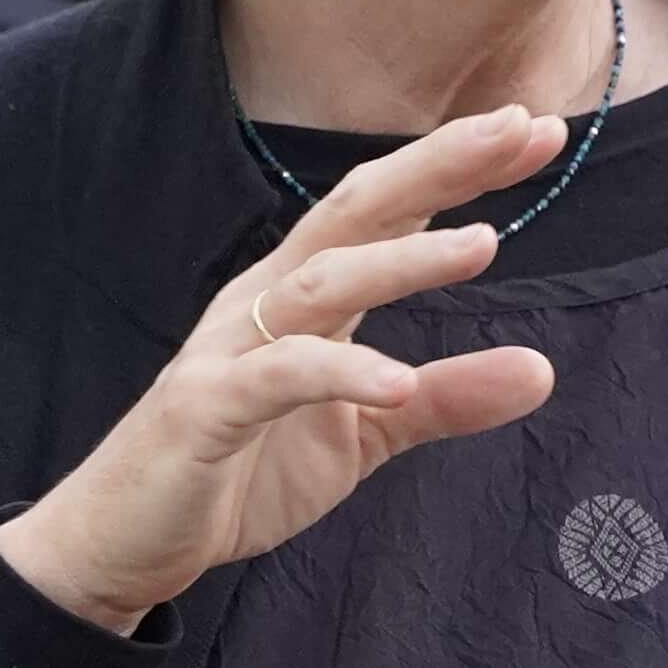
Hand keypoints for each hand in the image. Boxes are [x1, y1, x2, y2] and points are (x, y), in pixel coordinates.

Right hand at [0, 109, 568, 633]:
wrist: (126, 541)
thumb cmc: (240, 471)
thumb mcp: (365, 437)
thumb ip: (445, 398)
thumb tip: (542, 370)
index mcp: (303, 295)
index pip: (388, 211)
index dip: (458, 166)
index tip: (538, 128)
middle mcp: (267, 301)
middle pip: (356, 211)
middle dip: (438, 165)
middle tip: (521, 127)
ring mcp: (231, 349)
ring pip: (322, 282)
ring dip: (405, 260)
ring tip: (486, 242)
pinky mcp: (206, 410)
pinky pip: (278, 379)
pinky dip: (340, 374)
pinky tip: (398, 380)